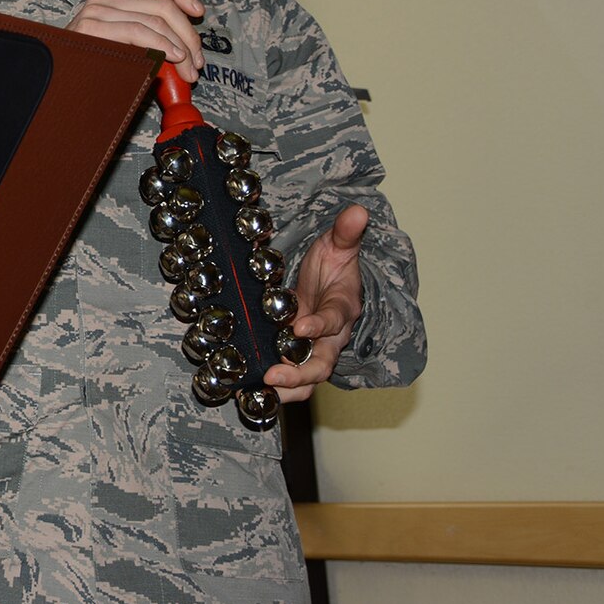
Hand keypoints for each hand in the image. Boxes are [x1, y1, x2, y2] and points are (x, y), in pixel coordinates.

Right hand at [67, 0, 205, 76]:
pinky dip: (161, 44)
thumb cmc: (89, 68)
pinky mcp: (93, 28)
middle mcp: (103, 0)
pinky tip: (172, 58)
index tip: (198, 12)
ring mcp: (97, 12)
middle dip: (188, 34)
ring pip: (155, 19)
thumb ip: (146, 38)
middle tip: (197, 61)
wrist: (55, 81)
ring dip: (180, 46)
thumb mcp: (122, 46)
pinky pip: (139, 32)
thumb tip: (184, 49)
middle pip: (162, 4)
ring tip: (188, 69)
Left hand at [262, 204, 367, 402]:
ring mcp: (313, 350)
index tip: (301, 327)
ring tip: (258, 392)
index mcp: (342, 309)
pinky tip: (245, 390)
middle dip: (299, 373)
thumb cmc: (334, 267)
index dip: (319, 325)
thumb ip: (346, 232)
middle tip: (273, 376)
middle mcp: (330, 337)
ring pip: (307, 379)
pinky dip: (273, 387)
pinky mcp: (296, 355)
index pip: (334, 320)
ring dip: (285, 389)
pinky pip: (290, 377)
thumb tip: (359, 210)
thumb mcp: (339, 247)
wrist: (331, 284)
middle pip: (322, 363)